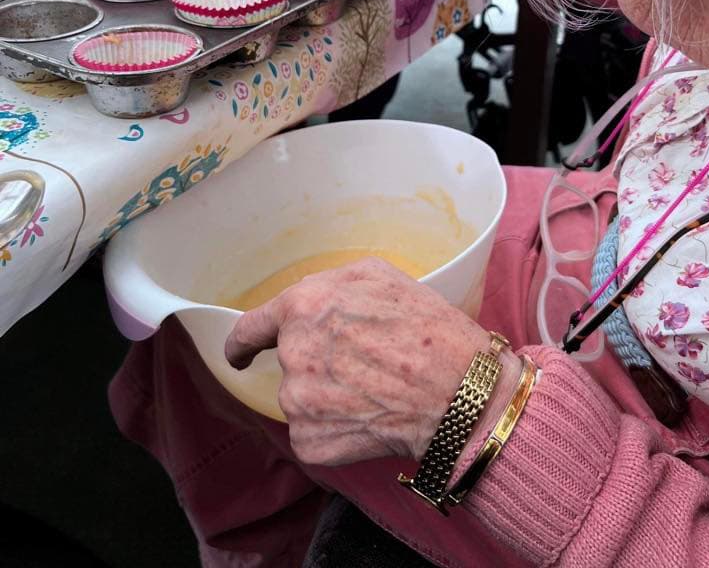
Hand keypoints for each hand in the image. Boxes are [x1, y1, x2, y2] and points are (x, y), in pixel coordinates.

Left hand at [225, 257, 520, 467]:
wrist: (459, 394)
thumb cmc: (428, 330)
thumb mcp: (379, 276)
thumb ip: (330, 285)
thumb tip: (310, 303)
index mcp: (302, 307)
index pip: (250, 328)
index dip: (242, 343)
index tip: (241, 353)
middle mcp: (292, 353)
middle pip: (290, 362)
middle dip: (317, 365)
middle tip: (362, 367)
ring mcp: (298, 402)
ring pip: (303, 398)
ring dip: (328, 397)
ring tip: (374, 392)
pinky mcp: (310, 441)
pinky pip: (313, 432)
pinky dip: (336, 429)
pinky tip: (370, 417)